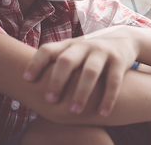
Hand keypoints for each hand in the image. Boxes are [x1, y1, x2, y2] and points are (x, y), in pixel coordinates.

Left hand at [23, 25, 138, 115]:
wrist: (125, 38)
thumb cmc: (91, 52)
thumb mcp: (74, 50)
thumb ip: (56, 61)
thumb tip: (25, 83)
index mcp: (69, 45)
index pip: (48, 49)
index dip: (36, 63)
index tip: (27, 79)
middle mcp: (84, 46)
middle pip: (67, 61)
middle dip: (57, 80)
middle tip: (49, 100)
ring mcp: (103, 52)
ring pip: (90, 72)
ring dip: (81, 92)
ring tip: (74, 111)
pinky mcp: (119, 60)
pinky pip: (113, 80)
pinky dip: (108, 98)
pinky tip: (102, 113)